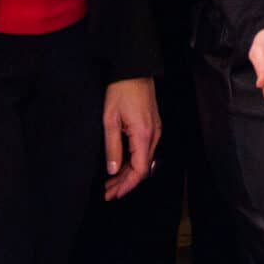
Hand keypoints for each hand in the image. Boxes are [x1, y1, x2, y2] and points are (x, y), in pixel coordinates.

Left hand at [102, 76, 160, 197]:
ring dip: (128, 173)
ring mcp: (156, 130)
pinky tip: (121, 165)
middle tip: (107, 192)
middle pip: (142, 168)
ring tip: (111, 182)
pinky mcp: (153, 126)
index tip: (112, 194)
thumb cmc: (120, 91)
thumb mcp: (110, 119)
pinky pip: (145, 151)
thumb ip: (112, 146)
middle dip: (125, 183)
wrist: (135, 68)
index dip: (126, 185)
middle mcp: (154, 135)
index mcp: (144, 135)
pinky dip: (133, 162)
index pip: (139, 170)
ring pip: (144, 160)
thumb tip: (113, 171)